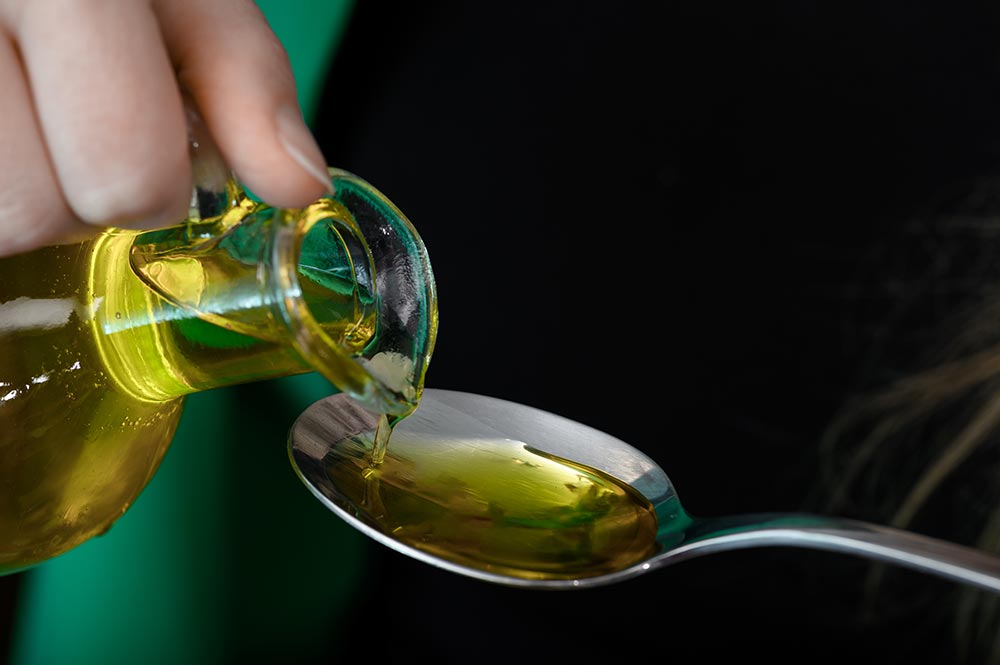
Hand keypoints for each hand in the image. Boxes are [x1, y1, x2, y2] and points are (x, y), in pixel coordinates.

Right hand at [0, 0, 331, 256]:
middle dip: (82, 195)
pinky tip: (12, 125)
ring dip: (25, 193)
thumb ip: (245, 82)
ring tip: (36, 124)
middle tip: (80, 132)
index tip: (160, 153)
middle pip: (34, 211)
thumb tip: (297, 187)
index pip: (124, 168)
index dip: (157, 184)